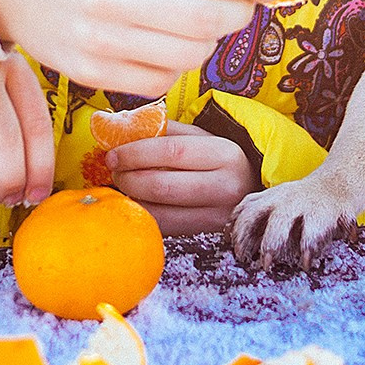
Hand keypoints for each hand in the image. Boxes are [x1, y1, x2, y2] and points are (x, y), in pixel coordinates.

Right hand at [0, 0, 276, 95]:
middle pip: (207, 22)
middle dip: (238, 15)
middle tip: (239, 7)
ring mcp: (100, 40)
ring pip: (189, 57)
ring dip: (208, 42)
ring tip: (194, 25)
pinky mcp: (89, 73)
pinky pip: (158, 81)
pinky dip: (175, 65)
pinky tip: (162, 46)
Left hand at [106, 120, 257, 236]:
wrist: (251, 190)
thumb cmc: (218, 160)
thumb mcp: (201, 137)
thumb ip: (165, 131)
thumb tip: (122, 127)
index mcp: (224, 154)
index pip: (172, 152)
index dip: (136, 153)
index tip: (113, 154)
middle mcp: (225, 188)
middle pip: (163, 187)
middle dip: (129, 179)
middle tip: (115, 171)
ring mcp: (217, 217)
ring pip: (161, 214)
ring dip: (133, 201)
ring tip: (124, 187)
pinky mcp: (207, 237)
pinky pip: (166, 230)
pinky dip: (145, 216)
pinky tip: (138, 204)